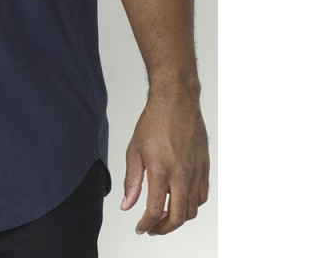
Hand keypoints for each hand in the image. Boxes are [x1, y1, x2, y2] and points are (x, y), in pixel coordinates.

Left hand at [120, 91, 209, 235]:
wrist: (175, 102)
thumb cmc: (154, 122)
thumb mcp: (134, 151)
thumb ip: (132, 181)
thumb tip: (127, 205)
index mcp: (161, 170)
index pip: (156, 210)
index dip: (147, 224)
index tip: (141, 228)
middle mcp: (182, 174)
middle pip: (178, 217)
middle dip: (164, 228)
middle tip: (153, 228)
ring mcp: (196, 172)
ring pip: (193, 209)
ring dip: (179, 218)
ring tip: (165, 216)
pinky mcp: (205, 168)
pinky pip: (202, 196)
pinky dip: (192, 205)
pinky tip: (180, 200)